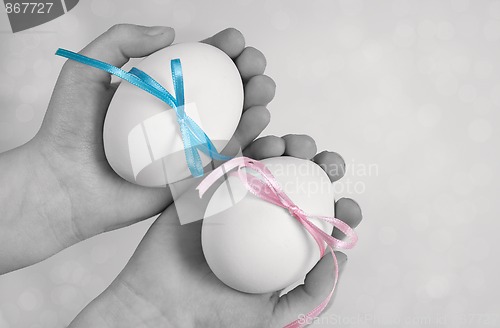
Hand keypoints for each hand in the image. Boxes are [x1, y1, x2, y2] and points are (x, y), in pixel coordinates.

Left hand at [0, 25, 274, 272]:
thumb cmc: (68, 127)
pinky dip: (244, 139)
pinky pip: (222, 157)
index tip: (234, 41)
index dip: (220, 52)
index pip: (197, 68)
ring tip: (263, 89)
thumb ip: (122, 40)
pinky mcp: (189, 177)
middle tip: (254, 65)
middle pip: (222, 95)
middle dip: (246, 75)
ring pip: (230, 124)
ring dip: (254, 103)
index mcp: (157, 93)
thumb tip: (170, 32)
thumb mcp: (87, 68)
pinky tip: (257, 119)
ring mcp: (186, 149)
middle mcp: (176, 119)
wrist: (61, 181)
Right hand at [69, 136, 362, 327]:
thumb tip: (341, 259)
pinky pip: (228, 156)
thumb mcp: (274, 317)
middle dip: (321, 167)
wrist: (162, 304)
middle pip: (297, 182)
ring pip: (267, 162)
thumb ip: (312, 296)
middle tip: (330, 166)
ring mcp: (232, 199)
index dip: (339, 207)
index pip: (316, 219)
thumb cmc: (215, 317)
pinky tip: (266, 136)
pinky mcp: (205, 185)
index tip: (348, 206)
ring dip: (288, 146)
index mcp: (278, 244)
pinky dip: (247, 139)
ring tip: (298, 148)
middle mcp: (259, 217)